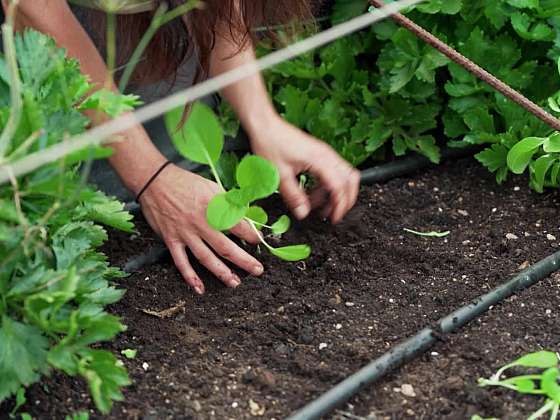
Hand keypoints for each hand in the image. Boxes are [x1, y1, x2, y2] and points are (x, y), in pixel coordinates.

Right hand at [139, 164, 263, 294]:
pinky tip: (200, 288)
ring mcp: (185, 234)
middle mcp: (200, 223)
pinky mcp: (172, 240)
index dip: (251, 235)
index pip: (238, 225)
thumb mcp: (212, 186)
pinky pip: (181, 262)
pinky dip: (190, 277)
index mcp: (212, 208)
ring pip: (206, 258)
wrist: (155, 181)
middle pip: (225, 247)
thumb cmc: (186, 183)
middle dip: (244, 261)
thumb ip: (229, 202)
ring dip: (221, 272)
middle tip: (257, 270)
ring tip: (234, 282)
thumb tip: (246, 216)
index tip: (259, 241)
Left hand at [249, 115, 360, 223]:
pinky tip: (314, 194)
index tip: (333, 218)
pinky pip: (334, 171)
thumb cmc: (271, 144)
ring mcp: (325, 153)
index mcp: (320, 160)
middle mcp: (327, 155)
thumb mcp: (279, 175)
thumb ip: (293, 196)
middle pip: (351, 180)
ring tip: (322, 206)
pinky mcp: (320, 154)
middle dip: (346, 200)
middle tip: (334, 214)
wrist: (266, 126)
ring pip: (345, 175)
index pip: (340, 186)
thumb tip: (303, 213)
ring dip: (338, 193)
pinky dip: (329, 185)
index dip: (339, 205)